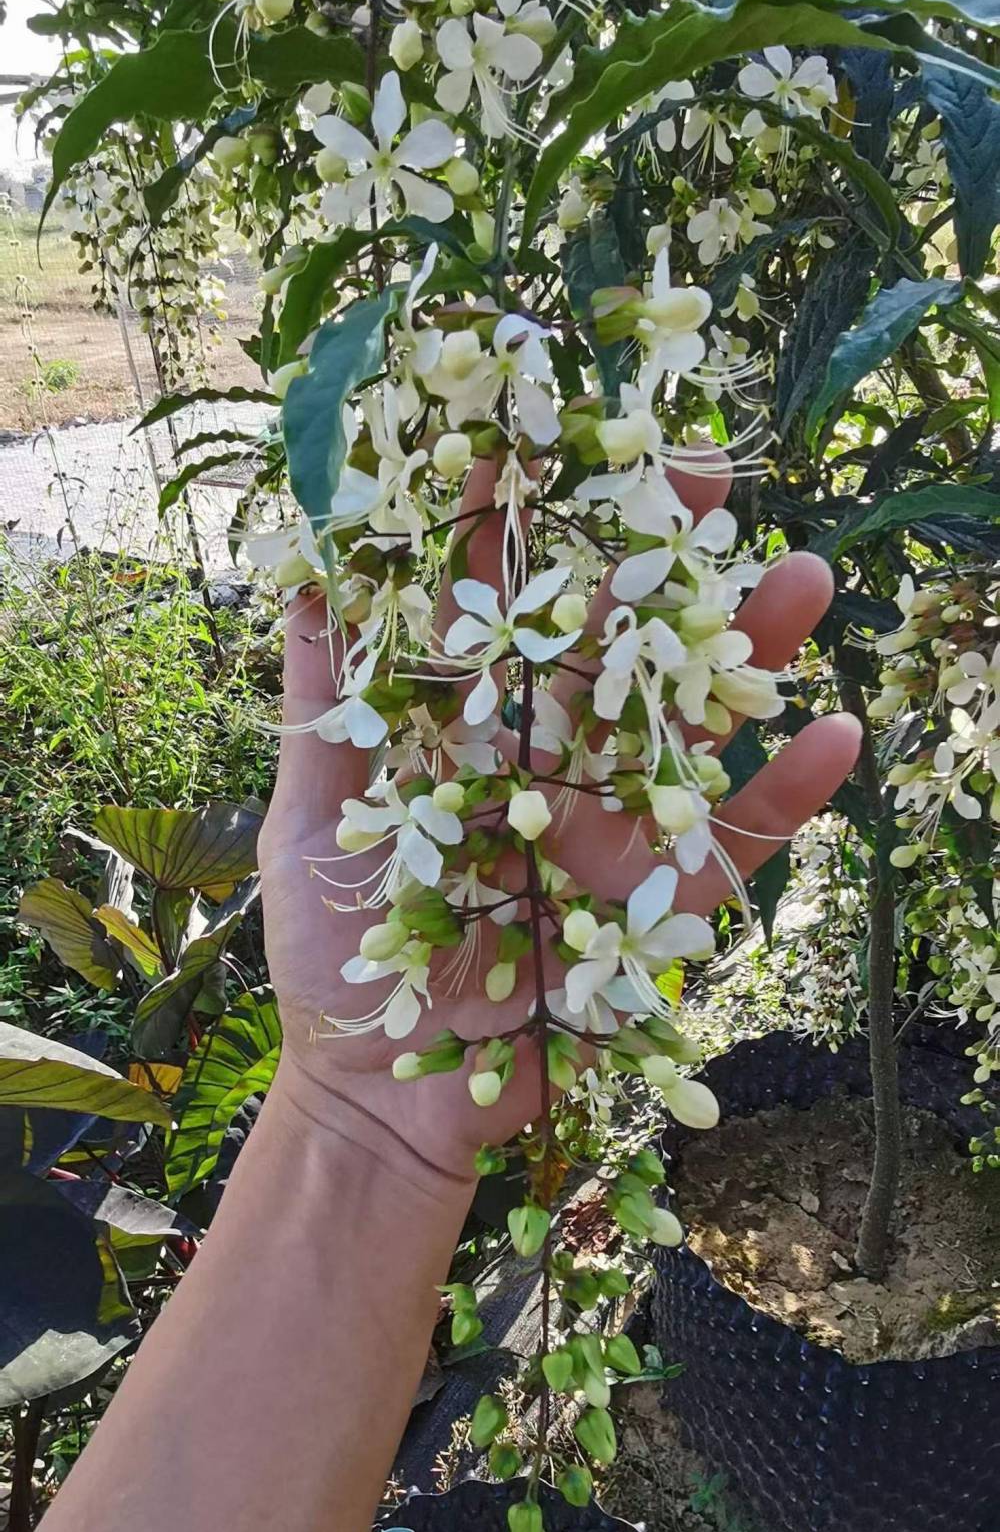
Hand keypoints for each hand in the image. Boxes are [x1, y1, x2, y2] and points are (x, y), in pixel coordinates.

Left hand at [258, 456, 859, 1198]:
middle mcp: (553, 761)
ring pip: (693, 728)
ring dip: (752, 657)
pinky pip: (732, 848)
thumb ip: (323, 702)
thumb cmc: (334, 953)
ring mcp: (611, 829)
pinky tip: (837, 735)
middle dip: (667, 562)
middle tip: (716, 473)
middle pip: (622, 644)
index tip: (556, 438)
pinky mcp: (653, 909)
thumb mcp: (312, 815)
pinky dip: (786, 799)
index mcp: (473, 726)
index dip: (537, 525)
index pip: (513, 604)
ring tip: (804, 579)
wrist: (379, 1093)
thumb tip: (306, 571)